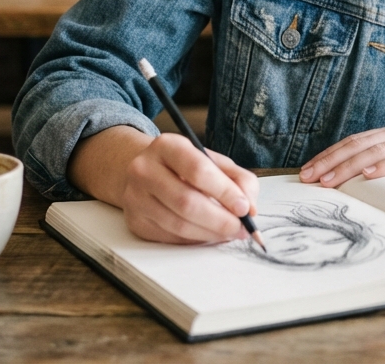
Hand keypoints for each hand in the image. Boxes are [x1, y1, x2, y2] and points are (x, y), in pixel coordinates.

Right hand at [120, 133, 259, 243]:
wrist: (146, 170)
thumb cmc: (186, 166)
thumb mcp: (213, 161)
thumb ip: (239, 179)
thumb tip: (250, 209)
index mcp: (167, 145)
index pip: (198, 170)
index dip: (224, 192)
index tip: (245, 208)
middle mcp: (144, 169)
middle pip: (186, 202)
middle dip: (220, 220)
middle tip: (241, 228)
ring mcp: (135, 197)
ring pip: (178, 224)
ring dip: (210, 233)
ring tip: (230, 233)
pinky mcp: (134, 221)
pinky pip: (170, 237)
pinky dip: (194, 240)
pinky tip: (208, 234)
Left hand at [300, 115, 384, 188]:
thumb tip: (379, 176)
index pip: (358, 141)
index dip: (332, 154)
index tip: (310, 169)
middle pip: (359, 144)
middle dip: (329, 161)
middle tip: (306, 177)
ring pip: (375, 151)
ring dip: (347, 166)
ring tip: (326, 179)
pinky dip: (384, 166)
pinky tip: (367, 175)